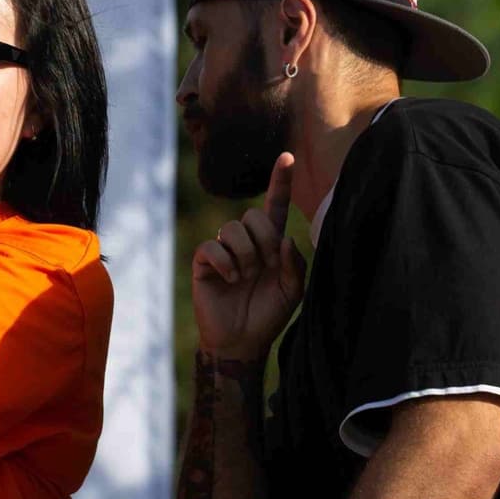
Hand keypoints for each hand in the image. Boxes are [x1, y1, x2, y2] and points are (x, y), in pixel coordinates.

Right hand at [192, 152, 305, 360]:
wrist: (241, 341)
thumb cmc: (268, 315)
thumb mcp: (292, 292)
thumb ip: (295, 264)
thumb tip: (285, 238)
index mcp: (270, 244)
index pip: (275, 206)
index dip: (280, 181)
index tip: (287, 157)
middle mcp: (246, 242)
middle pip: (253, 215)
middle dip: (264, 240)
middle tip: (266, 266)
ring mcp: (223, 250)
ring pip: (232, 228)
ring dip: (246, 254)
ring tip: (246, 276)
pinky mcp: (204, 262)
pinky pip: (213, 246)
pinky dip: (226, 262)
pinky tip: (230, 279)